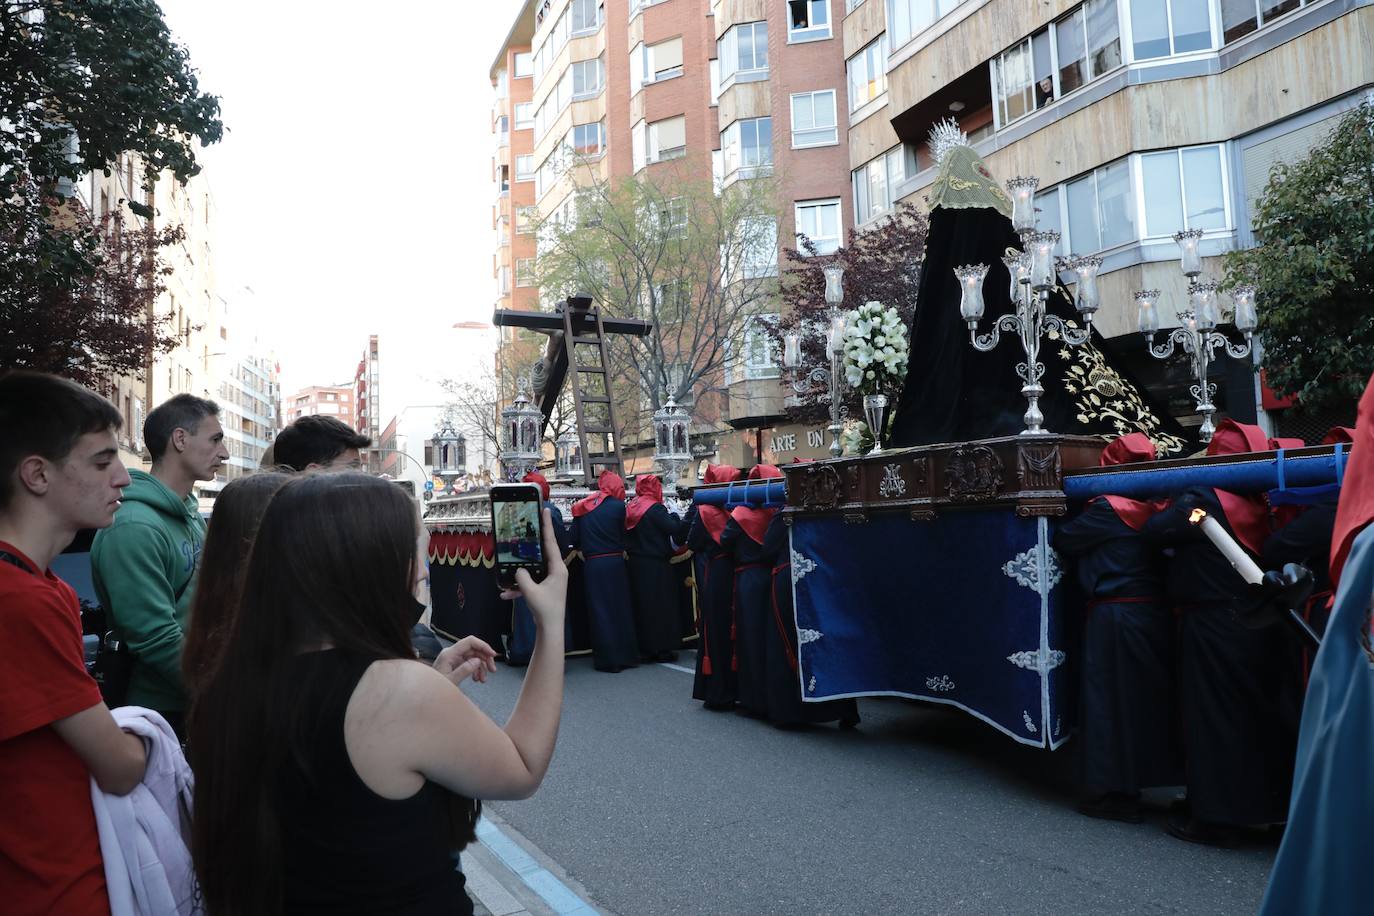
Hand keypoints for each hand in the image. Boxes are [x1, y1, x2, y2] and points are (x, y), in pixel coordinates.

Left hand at [434, 636, 497, 685]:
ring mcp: (453, 658)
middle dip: (484, 659)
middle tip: (492, 670)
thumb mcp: (452, 680)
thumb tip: (477, 661)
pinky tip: (477, 679)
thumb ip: (465, 670)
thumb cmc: (436, 688)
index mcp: (449, 654)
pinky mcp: (455, 664)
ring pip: (473, 657)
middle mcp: (452, 653)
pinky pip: (469, 663)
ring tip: (483, 679)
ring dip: (481, 667)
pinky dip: (476, 670)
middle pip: (474, 649)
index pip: (470, 642)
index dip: (483, 646)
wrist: (427, 693)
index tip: (492, 654)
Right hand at [500, 508, 567, 630]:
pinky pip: (529, 583)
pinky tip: (505, 594)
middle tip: (526, 526)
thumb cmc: (546, 609)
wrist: (549, 629)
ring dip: (521, 570)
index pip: (551, 543)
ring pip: (533, 568)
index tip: (545, 510)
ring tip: (509, 563)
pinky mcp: (543, 589)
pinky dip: (518, 587)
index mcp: (557, 569)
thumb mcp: (531, 592)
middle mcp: (555, 571)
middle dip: (532, 543)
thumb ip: (522, 578)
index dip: (547, 526)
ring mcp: (549, 580)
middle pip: (541, 552)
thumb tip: (517, 570)